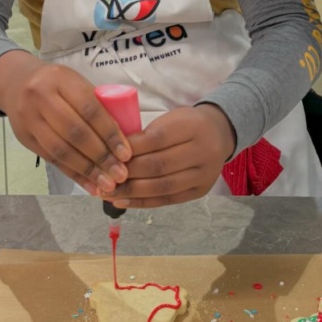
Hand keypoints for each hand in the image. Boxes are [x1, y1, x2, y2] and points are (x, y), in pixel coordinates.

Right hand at [0, 52, 130, 195]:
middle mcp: (42, 98)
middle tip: (120, 174)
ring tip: (108, 184)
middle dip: (101, 156)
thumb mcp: (75, 82)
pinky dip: (74, 174)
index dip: (110, 133)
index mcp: (61, 79)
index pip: (90, 109)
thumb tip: (125, 136)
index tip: (126, 153)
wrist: (15, 84)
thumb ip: (97, 103)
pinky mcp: (25, 138)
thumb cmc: (57, 84)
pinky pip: (52, 160)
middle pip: (75, 132)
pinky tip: (90, 185)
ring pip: (61, 150)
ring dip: (88, 171)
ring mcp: (30, 119)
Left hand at [105, 104, 235, 207]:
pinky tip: (122, 202)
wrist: (219, 134)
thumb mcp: (170, 119)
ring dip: (131, 192)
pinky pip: (167, 200)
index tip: (108, 153)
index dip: (131, 148)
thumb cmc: (186, 124)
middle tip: (102, 176)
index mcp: (194, 126)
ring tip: (107, 193)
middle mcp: (203, 151)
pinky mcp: (199, 191)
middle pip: (159, 165)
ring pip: (162, 186)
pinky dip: (142, 202)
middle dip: (127, 173)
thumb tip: (113, 153)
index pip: (157, 139)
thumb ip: (146, 134)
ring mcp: (203, 174)